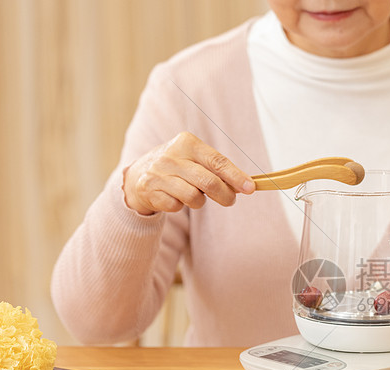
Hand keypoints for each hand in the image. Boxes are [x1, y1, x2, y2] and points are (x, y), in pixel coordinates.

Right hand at [122, 132, 254, 214]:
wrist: (139, 174)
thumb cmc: (178, 167)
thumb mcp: (196, 159)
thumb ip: (218, 170)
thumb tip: (244, 185)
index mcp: (187, 143)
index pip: (217, 161)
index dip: (236, 176)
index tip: (250, 188)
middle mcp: (171, 156)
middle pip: (208, 182)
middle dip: (225, 195)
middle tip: (230, 201)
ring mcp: (158, 173)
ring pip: (193, 197)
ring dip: (200, 201)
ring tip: (194, 195)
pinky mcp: (149, 190)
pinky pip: (176, 206)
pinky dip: (180, 206)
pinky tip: (174, 197)